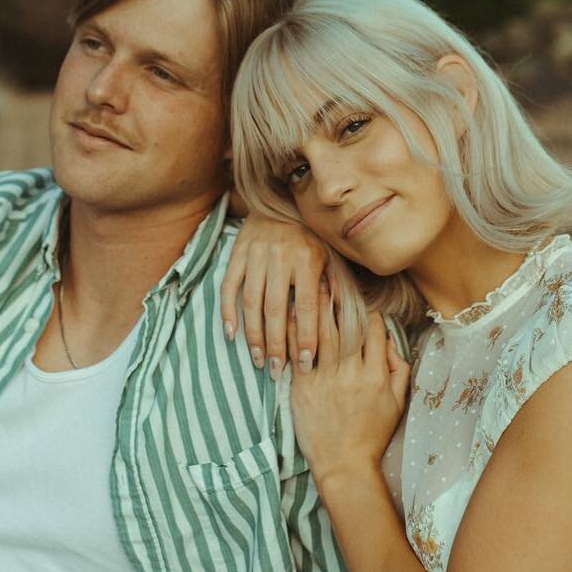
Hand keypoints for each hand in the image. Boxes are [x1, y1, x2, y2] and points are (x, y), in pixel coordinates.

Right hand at [221, 213, 330, 376]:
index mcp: (308, 260)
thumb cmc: (310, 236)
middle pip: (277, 309)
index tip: (307, 363)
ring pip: (252, 302)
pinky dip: (228, 312)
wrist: (280, 200)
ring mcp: (256, 255)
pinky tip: (231, 335)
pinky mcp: (237, 253)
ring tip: (259, 360)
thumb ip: (335, 285)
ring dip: (254, 335)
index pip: (306, 306)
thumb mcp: (329, 255)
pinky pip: (229, 286)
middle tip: (278, 371)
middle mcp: (281, 257)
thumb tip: (343, 319)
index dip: (307, 336)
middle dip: (277, 344)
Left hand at [288, 299, 408, 485]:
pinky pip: (297, 352)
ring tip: (307, 284)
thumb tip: (388, 340)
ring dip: (314, 306)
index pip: (373, 330)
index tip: (360, 303)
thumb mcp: (397, 403)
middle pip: (345, 324)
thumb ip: (398, 368)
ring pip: (320, 333)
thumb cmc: (371, 434)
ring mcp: (325, 379)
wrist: (344, 464)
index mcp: (376, 374)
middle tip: (328, 275)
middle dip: (337, 298)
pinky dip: (292, 331)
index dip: (367, 313)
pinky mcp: (302, 387)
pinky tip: (287, 314)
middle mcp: (351, 373)